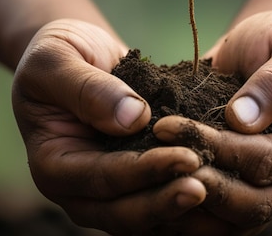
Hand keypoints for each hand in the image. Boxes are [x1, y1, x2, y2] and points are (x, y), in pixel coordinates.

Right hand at [12, 19, 206, 234]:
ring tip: (218, 192)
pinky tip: (219, 189)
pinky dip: (186, 204)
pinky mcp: (133, 185)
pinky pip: (159, 205)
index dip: (144, 171)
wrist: (80, 55)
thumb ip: (87, 88)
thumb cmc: (61, 53)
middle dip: (166, 201)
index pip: (101, 178)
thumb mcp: (57, 58)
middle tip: (207, 187)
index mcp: (52, 165)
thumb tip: (133, 118)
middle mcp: (78, 190)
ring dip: (181, 209)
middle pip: (123, 213)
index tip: (187, 157)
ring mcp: (106, 193)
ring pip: (144, 218)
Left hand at [153, 10, 271, 234]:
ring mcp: (269, 198)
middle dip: (196, 181)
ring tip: (144, 179)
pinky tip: (149, 189)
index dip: (215, 147)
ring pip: (227, 223)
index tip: (166, 127)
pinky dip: (182, 212)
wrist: (269, 53)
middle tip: (149, 159)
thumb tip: (242, 120)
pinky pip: (213, 220)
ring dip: (184, 203)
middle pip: (246, 204)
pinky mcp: (241, 199)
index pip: (263, 161)